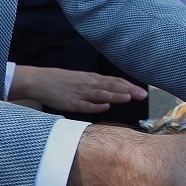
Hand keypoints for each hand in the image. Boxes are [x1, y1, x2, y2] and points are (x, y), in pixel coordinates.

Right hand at [7, 65, 147, 113]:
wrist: (41, 80)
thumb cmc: (63, 81)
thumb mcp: (83, 80)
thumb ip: (98, 85)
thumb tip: (114, 92)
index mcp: (93, 79)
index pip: (115, 81)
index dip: (129, 86)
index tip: (143, 91)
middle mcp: (89, 84)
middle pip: (112, 87)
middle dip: (128, 90)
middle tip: (143, 95)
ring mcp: (80, 93)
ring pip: (101, 94)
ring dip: (115, 96)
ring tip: (129, 97)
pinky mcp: (71, 102)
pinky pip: (85, 105)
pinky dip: (95, 105)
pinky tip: (105, 106)